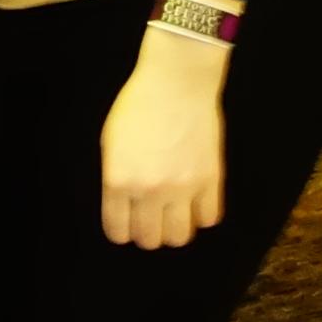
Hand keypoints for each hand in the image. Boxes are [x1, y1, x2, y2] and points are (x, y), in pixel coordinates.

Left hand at [100, 16, 229, 249]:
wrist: (177, 81)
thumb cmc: (138, 105)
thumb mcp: (110, 142)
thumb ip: (114, 178)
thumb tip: (123, 206)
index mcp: (119, 181)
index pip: (118, 231)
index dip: (122, 229)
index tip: (127, 222)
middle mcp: (150, 191)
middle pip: (150, 240)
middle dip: (148, 232)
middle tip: (151, 216)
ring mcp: (183, 187)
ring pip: (180, 237)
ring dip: (175, 228)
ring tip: (174, 211)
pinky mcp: (211, 180)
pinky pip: (209, 218)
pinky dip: (201, 214)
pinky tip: (196, 200)